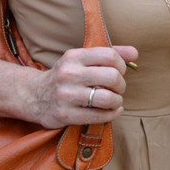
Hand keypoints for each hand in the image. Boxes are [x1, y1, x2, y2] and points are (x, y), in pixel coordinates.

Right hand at [21, 45, 138, 127]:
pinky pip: (98, 116)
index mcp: (74, 56)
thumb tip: (135, 53)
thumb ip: (109, 54)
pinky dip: (112, 114)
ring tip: (115, 101)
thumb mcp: (81, 59)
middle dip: (121, 85)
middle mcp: (69, 74)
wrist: (34, 96)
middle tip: (118, 88)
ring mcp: (66, 95)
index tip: (119, 71)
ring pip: (107, 98)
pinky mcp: (65, 114)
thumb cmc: (66, 76)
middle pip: (112, 77)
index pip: (110, 55)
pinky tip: (112, 111)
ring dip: (117, 101)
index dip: (122, 65)